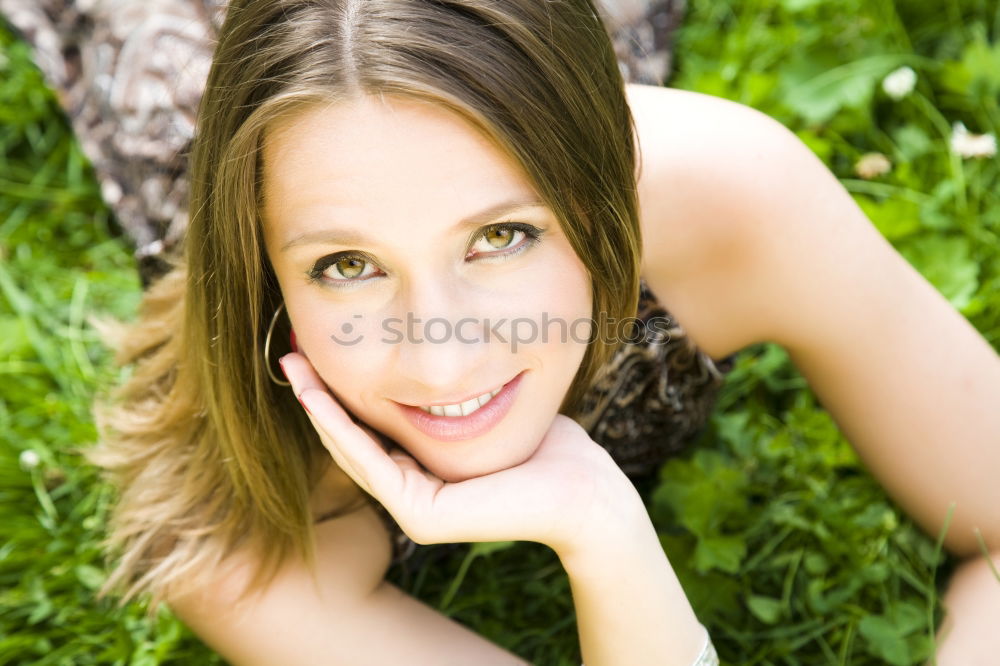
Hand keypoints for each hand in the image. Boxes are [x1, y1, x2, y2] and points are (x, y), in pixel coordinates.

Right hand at [279, 352, 648, 556]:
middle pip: (353, 440)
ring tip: (292, 367)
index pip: (372, 432)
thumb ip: (453, 395)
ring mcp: (414, 510)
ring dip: (319, 408)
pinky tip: (319, 396)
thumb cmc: (549, 446)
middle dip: (319, 395)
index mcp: (427, 475)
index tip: (318, 351)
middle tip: (289, 355)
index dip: (340, 393)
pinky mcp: (420, 515)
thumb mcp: (488, 406)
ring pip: (353, 451)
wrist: (583, 487)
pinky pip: (372, 464)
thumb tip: (433, 357)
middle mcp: (413, 496)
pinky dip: (343, 428)